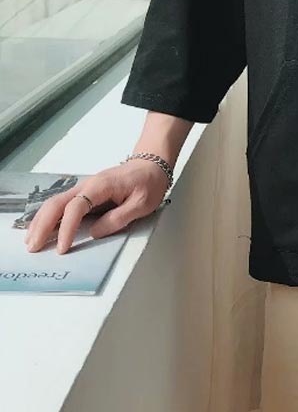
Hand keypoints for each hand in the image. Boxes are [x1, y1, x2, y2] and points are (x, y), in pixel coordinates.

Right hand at [24, 160, 170, 253]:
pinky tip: (42, 227)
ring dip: (41, 221)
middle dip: (42, 225)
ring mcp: (85, 187)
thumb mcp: (142, 204)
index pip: (76, 207)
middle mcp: (88, 184)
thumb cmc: (149, 181)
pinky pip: (62, 203)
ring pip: (55, 202)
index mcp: (102, 186)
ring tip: (31, 241)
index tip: (63, 247)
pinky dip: (49, 216)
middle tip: (34, 247)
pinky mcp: (86, 192)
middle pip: (57, 203)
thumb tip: (95, 233)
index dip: (67, 228)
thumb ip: (118, 219)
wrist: (152, 164)